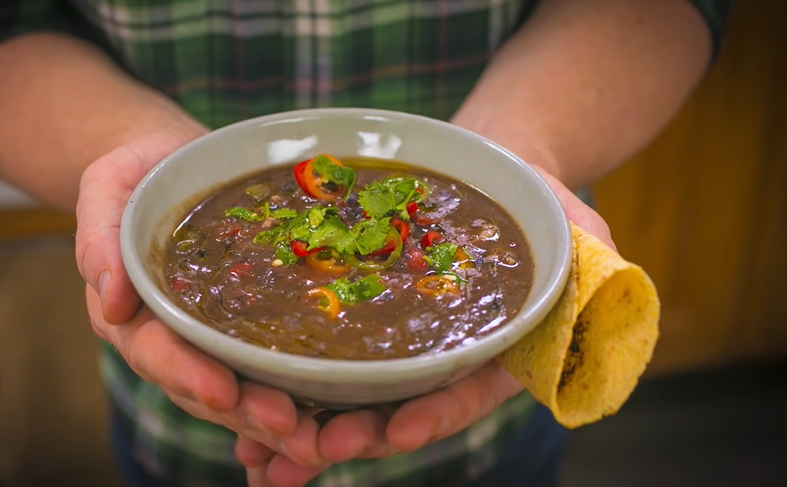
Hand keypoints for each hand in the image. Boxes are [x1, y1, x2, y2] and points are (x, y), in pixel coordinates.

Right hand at [74, 131, 323, 463]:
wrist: (175, 163)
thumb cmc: (139, 172)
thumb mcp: (107, 186)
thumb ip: (99, 237)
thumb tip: (112, 299)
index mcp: (129, 312)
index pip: (155, 352)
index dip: (187, 374)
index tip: (222, 391)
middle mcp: (168, 336)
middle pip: (203, 386)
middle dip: (244, 411)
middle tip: (289, 426)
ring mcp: (208, 338)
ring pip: (238, 389)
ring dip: (272, 416)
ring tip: (315, 436)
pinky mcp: (245, 329)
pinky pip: (265, 367)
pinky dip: (292, 393)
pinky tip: (326, 410)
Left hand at [237, 165, 615, 486]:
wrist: (482, 167)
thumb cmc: (533, 193)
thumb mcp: (575, 222)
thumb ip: (593, 256)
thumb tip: (608, 279)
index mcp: (499, 351)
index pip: (471, 394)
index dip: (437, 416)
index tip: (397, 433)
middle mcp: (444, 357)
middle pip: (401, 409)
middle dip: (357, 435)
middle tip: (309, 448)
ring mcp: (398, 342)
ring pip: (352, 396)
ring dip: (307, 428)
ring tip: (259, 450)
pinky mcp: (359, 320)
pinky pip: (320, 356)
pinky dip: (285, 384)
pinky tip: (242, 400)